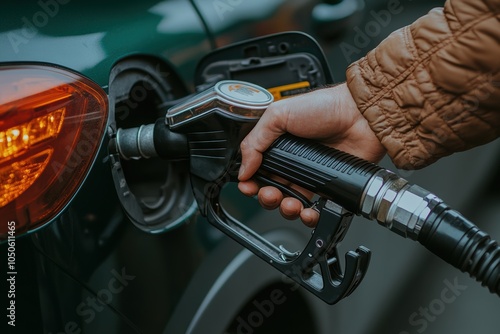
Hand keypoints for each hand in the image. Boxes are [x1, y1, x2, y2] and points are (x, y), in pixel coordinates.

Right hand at [237, 82, 385, 225]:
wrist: (359, 116)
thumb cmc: (324, 107)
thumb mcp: (278, 115)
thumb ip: (255, 141)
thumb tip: (242, 168)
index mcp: (276, 145)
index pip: (256, 169)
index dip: (250, 181)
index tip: (248, 186)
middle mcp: (291, 161)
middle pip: (270, 190)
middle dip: (267, 198)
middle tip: (270, 194)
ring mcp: (309, 175)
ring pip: (289, 202)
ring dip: (285, 209)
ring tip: (290, 204)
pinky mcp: (327, 186)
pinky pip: (314, 208)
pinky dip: (308, 216)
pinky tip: (307, 212)